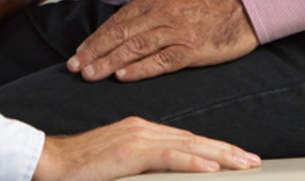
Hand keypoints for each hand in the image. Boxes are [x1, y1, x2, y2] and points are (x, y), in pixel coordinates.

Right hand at [34, 117, 260, 177]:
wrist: (51, 161)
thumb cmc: (81, 167)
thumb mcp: (118, 164)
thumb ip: (143, 165)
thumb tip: (165, 174)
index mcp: (141, 131)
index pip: (186, 140)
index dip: (214, 148)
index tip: (237, 157)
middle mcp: (143, 129)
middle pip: (193, 141)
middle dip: (226, 151)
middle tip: (253, 160)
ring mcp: (137, 138)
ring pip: (188, 146)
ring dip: (219, 156)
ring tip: (243, 163)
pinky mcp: (130, 152)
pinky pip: (168, 157)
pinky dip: (192, 162)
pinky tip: (212, 168)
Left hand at [68, 0, 258, 81]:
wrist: (242, 5)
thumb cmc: (206, 5)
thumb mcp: (172, 0)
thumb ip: (148, 15)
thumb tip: (123, 31)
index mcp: (154, 1)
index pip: (117, 22)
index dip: (96, 38)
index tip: (79, 52)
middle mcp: (160, 14)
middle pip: (120, 34)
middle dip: (95, 51)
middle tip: (75, 66)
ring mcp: (176, 32)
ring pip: (135, 47)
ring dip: (109, 62)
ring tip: (90, 74)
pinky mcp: (192, 49)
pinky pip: (161, 60)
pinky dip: (140, 68)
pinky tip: (123, 76)